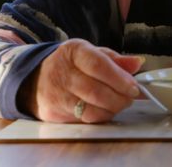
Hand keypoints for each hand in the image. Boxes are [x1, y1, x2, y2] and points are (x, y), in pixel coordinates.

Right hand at [18, 39, 143, 122]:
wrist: (34, 79)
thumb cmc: (69, 65)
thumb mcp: (90, 54)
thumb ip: (115, 60)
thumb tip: (138, 63)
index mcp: (74, 52)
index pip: (98, 65)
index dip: (119, 78)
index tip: (134, 87)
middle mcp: (62, 72)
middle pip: (96, 91)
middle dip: (119, 98)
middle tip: (131, 97)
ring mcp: (56, 95)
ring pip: (90, 109)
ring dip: (112, 109)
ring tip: (120, 103)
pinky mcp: (53, 114)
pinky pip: (84, 120)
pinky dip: (100, 117)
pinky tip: (105, 110)